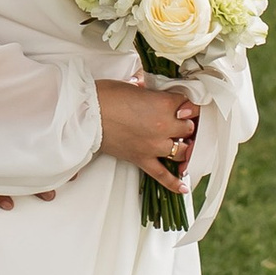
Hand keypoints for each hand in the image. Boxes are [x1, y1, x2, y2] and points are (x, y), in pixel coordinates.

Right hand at [0, 71, 196, 210]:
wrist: (86, 113)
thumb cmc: (107, 95)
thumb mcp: (136, 86)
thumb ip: (153, 93)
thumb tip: (158, 94)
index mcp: (164, 104)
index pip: (188, 106)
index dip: (188, 105)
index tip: (186, 105)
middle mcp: (164, 126)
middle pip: (189, 129)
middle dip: (186, 124)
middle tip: (181, 122)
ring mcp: (154, 146)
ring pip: (182, 151)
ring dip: (184, 147)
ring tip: (182, 144)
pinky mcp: (142, 159)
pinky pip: (162, 175)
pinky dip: (174, 182)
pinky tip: (183, 187)